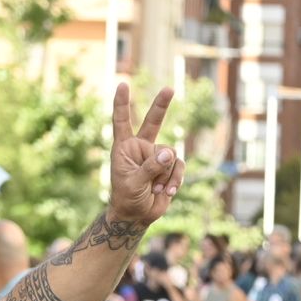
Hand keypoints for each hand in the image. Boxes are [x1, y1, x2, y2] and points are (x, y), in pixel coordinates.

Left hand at [107, 85, 183, 222]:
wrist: (136, 216)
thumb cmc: (127, 199)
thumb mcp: (134, 183)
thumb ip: (151, 167)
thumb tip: (170, 152)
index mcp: (124, 148)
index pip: (122, 122)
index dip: (122, 103)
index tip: (122, 84)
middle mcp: (141, 148)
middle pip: (153, 122)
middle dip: (161, 105)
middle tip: (169, 88)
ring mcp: (157, 156)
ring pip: (172, 155)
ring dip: (166, 175)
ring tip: (154, 190)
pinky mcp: (169, 167)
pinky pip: (179, 166)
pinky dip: (175, 180)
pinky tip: (166, 193)